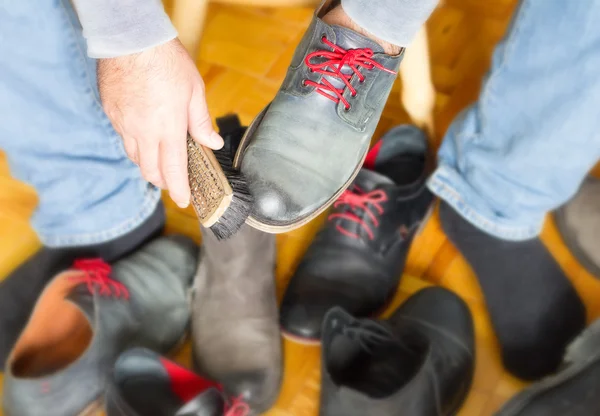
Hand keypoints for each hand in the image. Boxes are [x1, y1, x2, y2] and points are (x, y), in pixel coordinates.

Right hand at [97, 38, 222, 207]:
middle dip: (164, 181)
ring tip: (160, 161)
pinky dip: (135, 145)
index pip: (173, 171)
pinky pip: (123, 139)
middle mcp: (143, 132)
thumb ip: (201, 121)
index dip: (179, 190)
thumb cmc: (167, 62)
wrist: (131, 40)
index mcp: (167, 129)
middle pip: (151, 171)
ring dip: (149, 165)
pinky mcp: (111, 114)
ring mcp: (124, 124)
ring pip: (135, 158)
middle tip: (175, 181)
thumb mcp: (194, 90)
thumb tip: (212, 142)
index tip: (184, 201)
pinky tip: (144, 137)